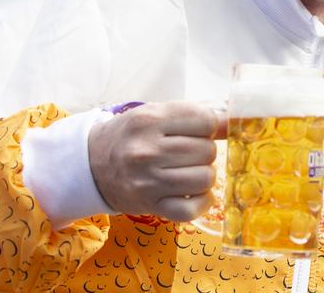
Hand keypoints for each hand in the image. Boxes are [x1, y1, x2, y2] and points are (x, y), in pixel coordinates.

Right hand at [88, 101, 225, 220]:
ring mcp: (148, 181)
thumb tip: (232, 121)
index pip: (206, 120)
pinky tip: (193, 193)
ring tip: (189, 172)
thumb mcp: (156, 114)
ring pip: (205, 178)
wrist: (91, 165)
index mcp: (150, 120)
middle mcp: (148, 151)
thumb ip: (194, 115)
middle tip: (188, 154)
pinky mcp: (150, 206)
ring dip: (204, 176)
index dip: (210, 126)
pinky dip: (201, 202)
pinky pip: (192, 209)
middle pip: (207, 151)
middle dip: (205, 152)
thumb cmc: (131, 137)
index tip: (200, 130)